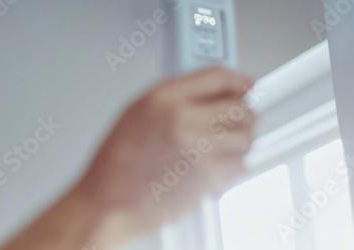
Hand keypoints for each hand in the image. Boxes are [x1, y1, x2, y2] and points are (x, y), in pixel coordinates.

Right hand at [0, 66, 255, 249]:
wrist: (107, 202)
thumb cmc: (115, 166)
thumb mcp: (136, 114)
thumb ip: (174, 99)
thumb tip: (210, 94)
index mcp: (162, 98)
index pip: (219, 76)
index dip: (239, 81)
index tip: (246, 87)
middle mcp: (183, 118)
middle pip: (240, 106)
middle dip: (243, 117)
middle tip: (236, 125)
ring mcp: (199, 147)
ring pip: (246, 138)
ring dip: (239, 145)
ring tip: (220, 152)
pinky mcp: (209, 176)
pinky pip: (241, 166)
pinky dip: (233, 169)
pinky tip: (212, 170)